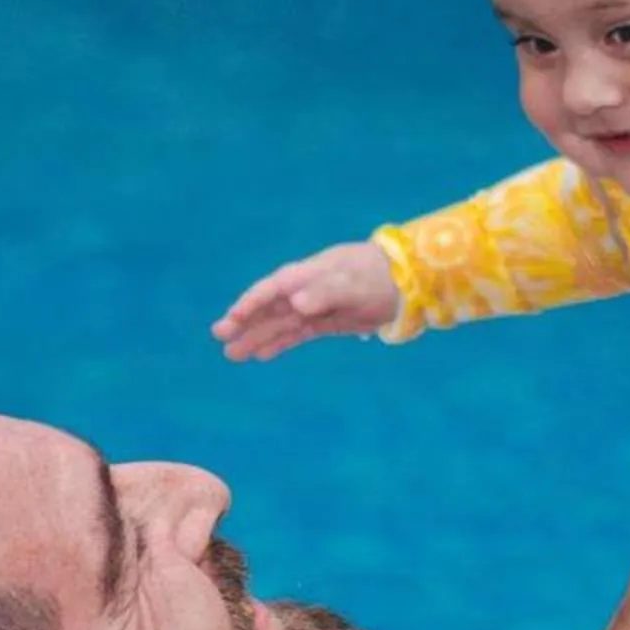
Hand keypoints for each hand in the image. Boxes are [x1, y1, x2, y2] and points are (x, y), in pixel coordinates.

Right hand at [213, 241, 401, 360]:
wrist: (409, 281)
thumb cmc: (380, 276)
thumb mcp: (354, 284)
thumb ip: (324, 292)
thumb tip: (295, 302)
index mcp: (310, 274)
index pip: (273, 289)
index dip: (250, 304)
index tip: (231, 320)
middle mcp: (308, 289)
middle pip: (270, 307)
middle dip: (245, 322)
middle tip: (220, 338)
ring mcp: (317, 305)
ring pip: (280, 323)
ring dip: (257, 337)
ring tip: (233, 355)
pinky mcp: (328, 321)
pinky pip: (297, 333)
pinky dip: (280, 343)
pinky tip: (262, 354)